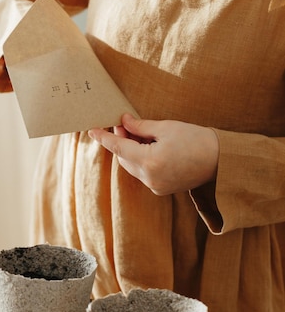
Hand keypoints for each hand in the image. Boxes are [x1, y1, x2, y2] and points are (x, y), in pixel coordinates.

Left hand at [88, 113, 218, 194]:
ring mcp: (155, 186)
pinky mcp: (161, 189)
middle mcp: (150, 178)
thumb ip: (140, 126)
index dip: (104, 138)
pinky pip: (142, 173)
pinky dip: (140, 160)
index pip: (118, 148)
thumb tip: (123, 122)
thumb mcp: (166, 127)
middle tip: (124, 122)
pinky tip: (148, 146)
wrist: (220, 160)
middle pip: (124, 158)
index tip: (91, 130)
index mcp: (150, 161)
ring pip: (132, 166)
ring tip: (139, 132)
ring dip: (130, 150)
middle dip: (121, 141)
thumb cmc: (196, 139)